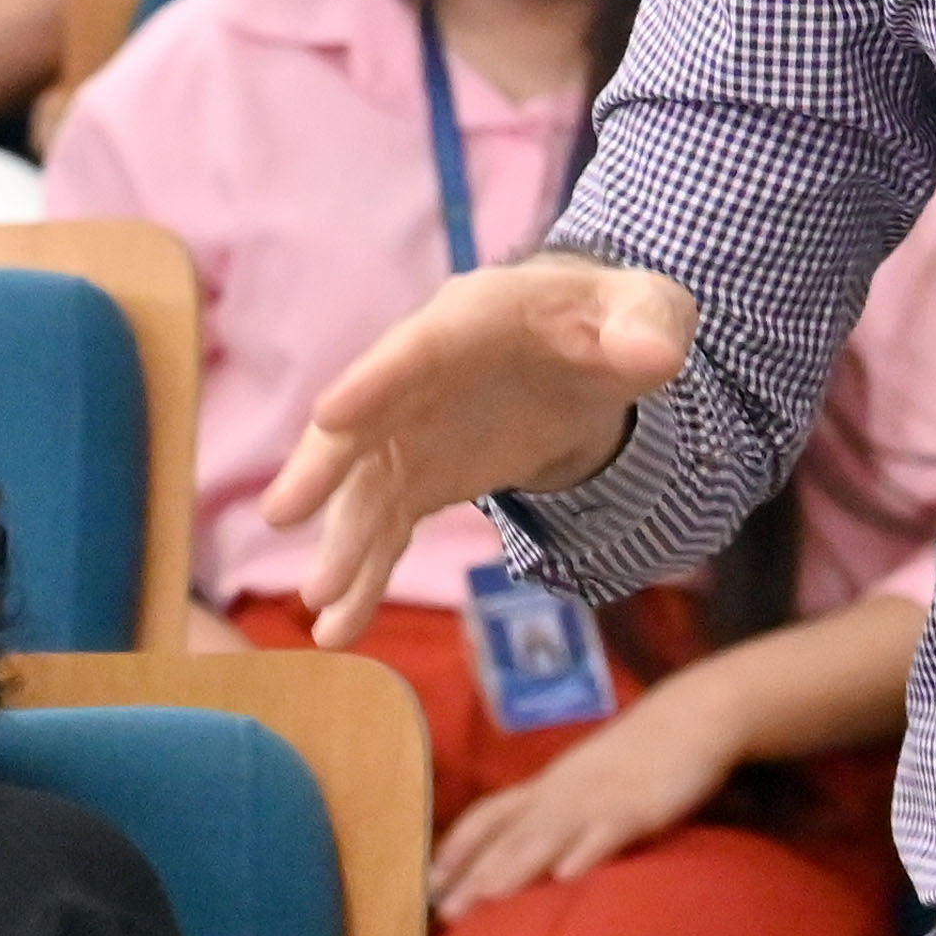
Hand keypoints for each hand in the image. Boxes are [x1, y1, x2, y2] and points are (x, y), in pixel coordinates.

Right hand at [262, 256, 698, 646]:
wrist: (580, 352)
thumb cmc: (610, 319)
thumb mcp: (648, 308)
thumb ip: (649, 324)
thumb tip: (651, 356)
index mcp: (474, 318)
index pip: (418, 348)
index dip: (375, 381)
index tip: (331, 417)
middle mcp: (421, 374)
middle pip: (365, 423)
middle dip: (326, 468)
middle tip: (284, 513)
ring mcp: (412, 429)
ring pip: (365, 490)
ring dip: (342, 545)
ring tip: (319, 606)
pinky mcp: (420, 477)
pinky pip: (384, 528)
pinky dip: (365, 575)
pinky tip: (341, 627)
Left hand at [428, 690, 739, 918]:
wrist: (693, 716)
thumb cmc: (637, 756)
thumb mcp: (585, 782)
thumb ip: (556, 811)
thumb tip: (525, 849)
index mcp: (548, 787)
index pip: (490, 816)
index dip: (458, 848)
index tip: (428, 881)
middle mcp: (563, 793)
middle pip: (511, 835)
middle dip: (475, 873)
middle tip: (445, 912)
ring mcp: (599, 798)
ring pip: (550, 835)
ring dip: (516, 866)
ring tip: (488, 897)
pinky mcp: (640, 806)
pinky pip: (609, 830)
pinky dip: (587, 851)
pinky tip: (568, 876)